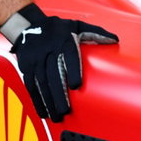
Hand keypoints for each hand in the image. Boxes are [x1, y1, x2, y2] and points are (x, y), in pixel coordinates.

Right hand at [3, 5, 118, 122]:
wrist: (28, 24)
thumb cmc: (59, 28)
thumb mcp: (78, 26)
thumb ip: (96, 33)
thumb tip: (115, 39)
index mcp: (64, 41)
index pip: (68, 57)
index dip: (72, 70)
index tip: (76, 85)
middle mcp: (48, 51)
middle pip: (53, 75)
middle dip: (59, 94)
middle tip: (66, 111)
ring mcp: (35, 60)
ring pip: (41, 83)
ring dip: (48, 101)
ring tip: (56, 116)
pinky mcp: (26, 66)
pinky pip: (30, 85)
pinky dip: (36, 99)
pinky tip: (42, 112)